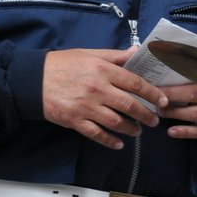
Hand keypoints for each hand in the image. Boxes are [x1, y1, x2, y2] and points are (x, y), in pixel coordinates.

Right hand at [42, 47, 164, 149]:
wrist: (33, 79)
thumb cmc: (62, 64)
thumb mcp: (90, 54)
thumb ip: (115, 56)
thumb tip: (136, 52)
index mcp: (103, 70)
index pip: (135, 83)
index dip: (152, 93)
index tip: (163, 100)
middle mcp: (97, 89)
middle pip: (129, 105)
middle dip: (146, 114)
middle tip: (154, 120)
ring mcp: (86, 106)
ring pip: (116, 122)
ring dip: (130, 128)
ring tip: (138, 131)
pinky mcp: (74, 120)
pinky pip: (96, 134)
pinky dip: (109, 140)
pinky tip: (119, 143)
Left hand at [153, 83, 196, 143]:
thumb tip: (171, 78)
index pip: (195, 79)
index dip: (176, 81)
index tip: (158, 83)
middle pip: (194, 94)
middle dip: (172, 96)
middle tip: (156, 99)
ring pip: (196, 113)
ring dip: (176, 113)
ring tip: (161, 113)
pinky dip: (186, 132)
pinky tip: (172, 131)